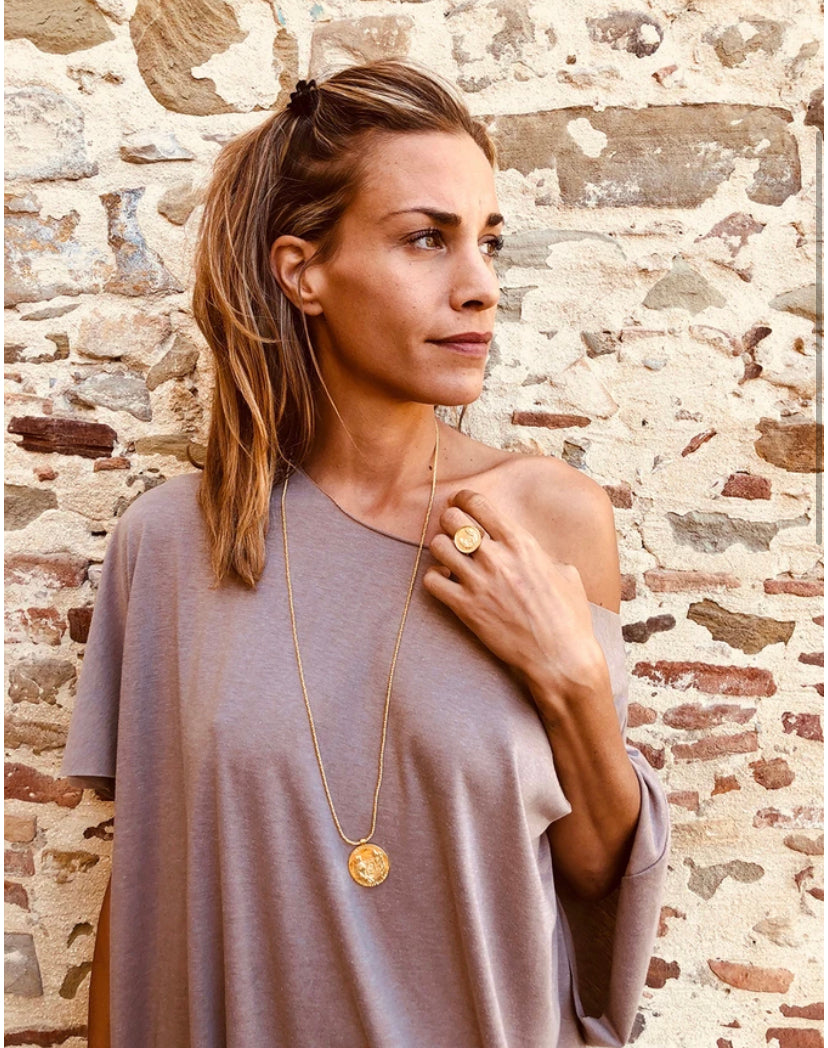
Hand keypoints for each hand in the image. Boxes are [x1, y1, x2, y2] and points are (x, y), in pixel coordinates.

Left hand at [421, 488, 608, 716]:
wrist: (561, 657)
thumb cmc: (569, 617)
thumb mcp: (566, 574)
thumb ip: (544, 556)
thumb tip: (537, 554)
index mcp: (521, 542)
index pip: (478, 503)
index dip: (464, 499)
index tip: (460, 504)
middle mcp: (497, 557)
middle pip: (452, 519)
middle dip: (449, 522)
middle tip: (452, 532)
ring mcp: (479, 582)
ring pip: (437, 546)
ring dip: (440, 550)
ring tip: (449, 560)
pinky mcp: (465, 608)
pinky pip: (431, 581)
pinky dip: (434, 579)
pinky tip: (446, 585)